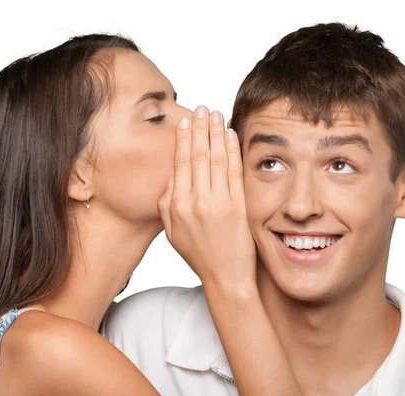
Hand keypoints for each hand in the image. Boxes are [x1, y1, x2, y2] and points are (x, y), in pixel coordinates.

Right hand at [158, 106, 255, 290]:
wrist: (226, 278)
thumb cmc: (199, 257)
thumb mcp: (173, 234)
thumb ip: (166, 205)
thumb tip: (171, 177)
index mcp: (178, 206)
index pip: (180, 163)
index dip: (183, 138)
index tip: (185, 121)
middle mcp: (197, 202)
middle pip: (197, 155)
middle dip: (199, 128)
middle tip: (201, 109)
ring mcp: (219, 203)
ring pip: (216, 159)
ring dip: (216, 133)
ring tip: (215, 115)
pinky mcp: (239, 206)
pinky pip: (234, 172)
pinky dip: (233, 150)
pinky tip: (231, 135)